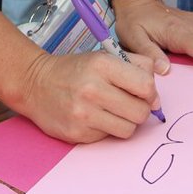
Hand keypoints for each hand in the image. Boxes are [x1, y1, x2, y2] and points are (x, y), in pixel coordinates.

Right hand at [16, 48, 160, 142]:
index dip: (151, 92)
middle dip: (141, 109)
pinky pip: (108, 137)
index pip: (145, 86)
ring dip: (126, 122)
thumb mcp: (104, 56)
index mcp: (102, 65)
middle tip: (131, 104)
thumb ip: (136, 65)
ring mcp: (84, 114)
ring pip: (128, 129)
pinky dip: (108, 129)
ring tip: (115, 111)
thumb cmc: (76, 69)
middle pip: (140, 112)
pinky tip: (97, 117)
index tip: (145, 93)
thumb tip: (156, 96)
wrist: (36, 84)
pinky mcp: (77, 134)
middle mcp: (92, 89)